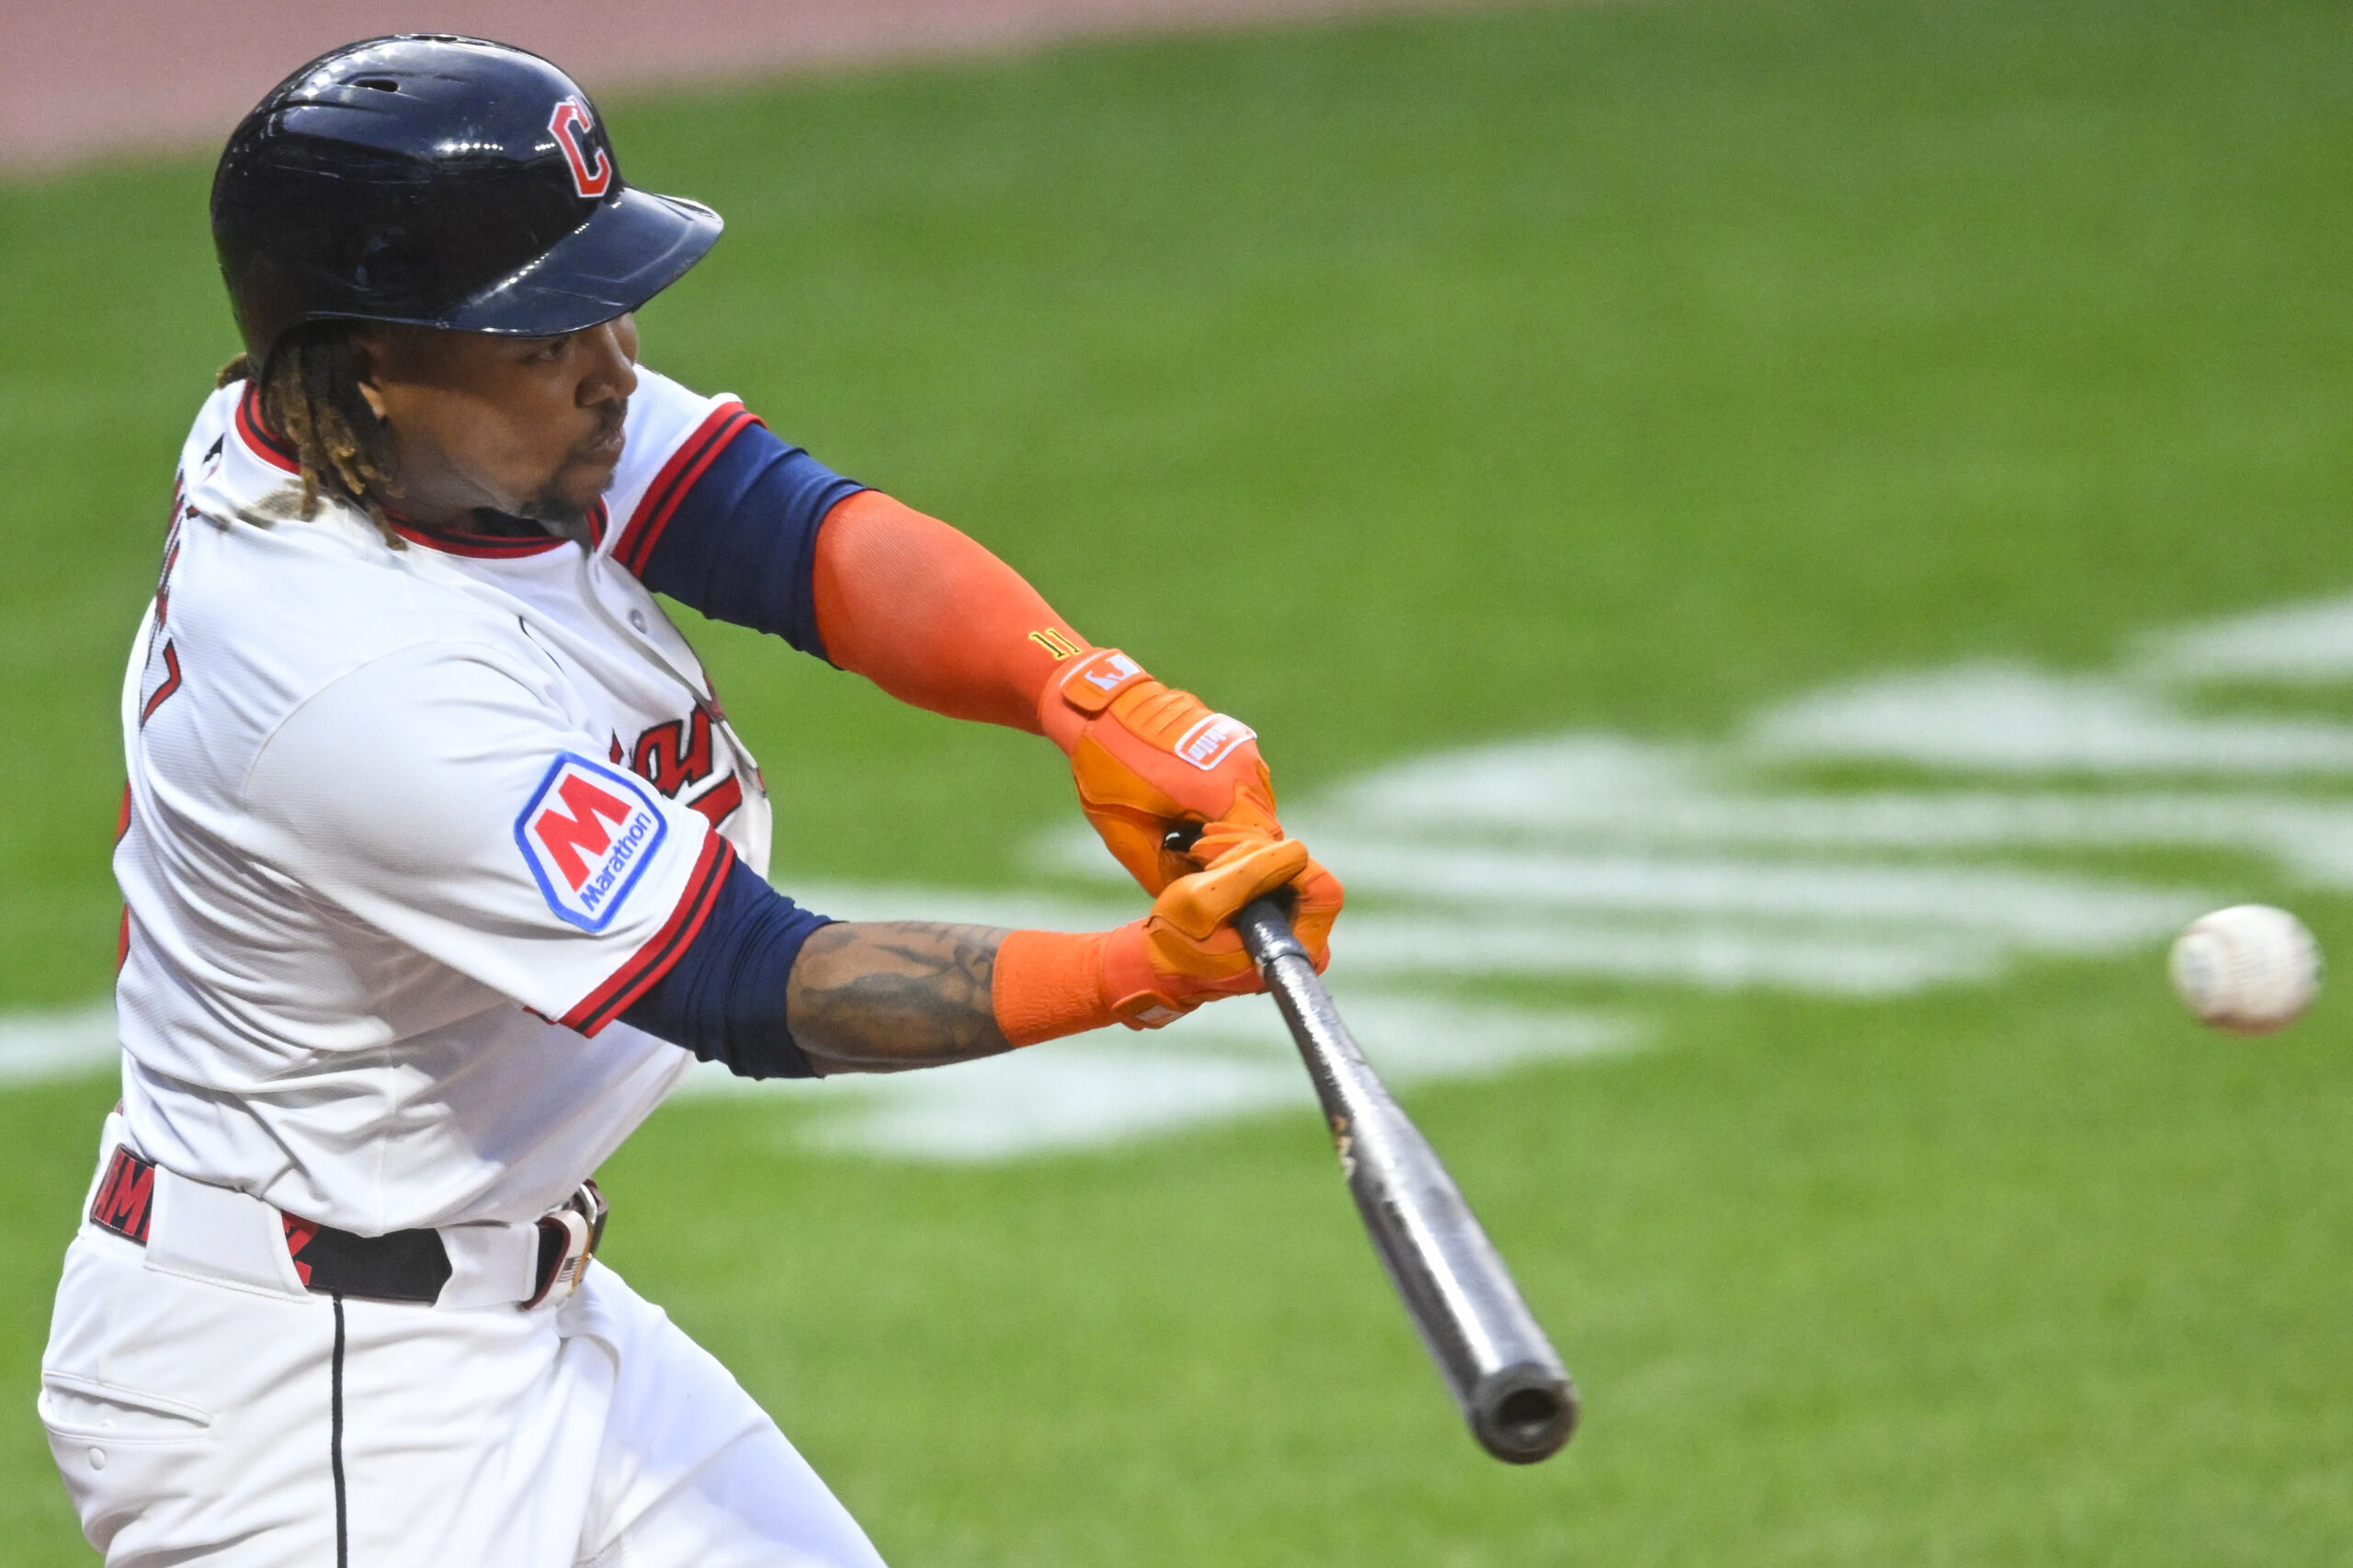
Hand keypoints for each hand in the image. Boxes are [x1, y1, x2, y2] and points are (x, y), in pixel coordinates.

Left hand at [1039, 648, 1281, 892]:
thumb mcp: (1129, 836)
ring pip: (1255, 806)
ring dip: (1231, 826)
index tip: (1207, 883)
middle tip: (1196, 865)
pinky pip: (1244, 783)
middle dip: (1234, 853)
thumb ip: (1166, 875)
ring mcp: (1242, 748)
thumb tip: (1193, 900)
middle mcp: (1244, 766)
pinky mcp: (1235, 738)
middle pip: (1261, 830)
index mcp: (1222, 790)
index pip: (1258, 850)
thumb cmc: (1107, 768)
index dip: (1236, 873)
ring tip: (1188, 833)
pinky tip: (1190, 805)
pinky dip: (1226, 801)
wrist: (1098, 705)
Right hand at [1100, 835, 1344, 1028]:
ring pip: (1283, 859)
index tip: (1232, 862)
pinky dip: (1239, 853)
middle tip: (1205, 851)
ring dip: (1240, 848)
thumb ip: (1252, 874)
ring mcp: (1291, 919)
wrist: (1159, 960)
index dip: (1280, 861)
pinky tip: (1206, 853)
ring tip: (1200, 852)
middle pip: (1301, 867)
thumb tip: (1299, 851)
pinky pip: (1270, 863)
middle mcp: (1303, 934)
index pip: (1320, 886)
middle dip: (1251, 850)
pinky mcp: (1274, 904)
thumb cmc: (1176, 939)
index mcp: (1296, 947)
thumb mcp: (1204, 901)